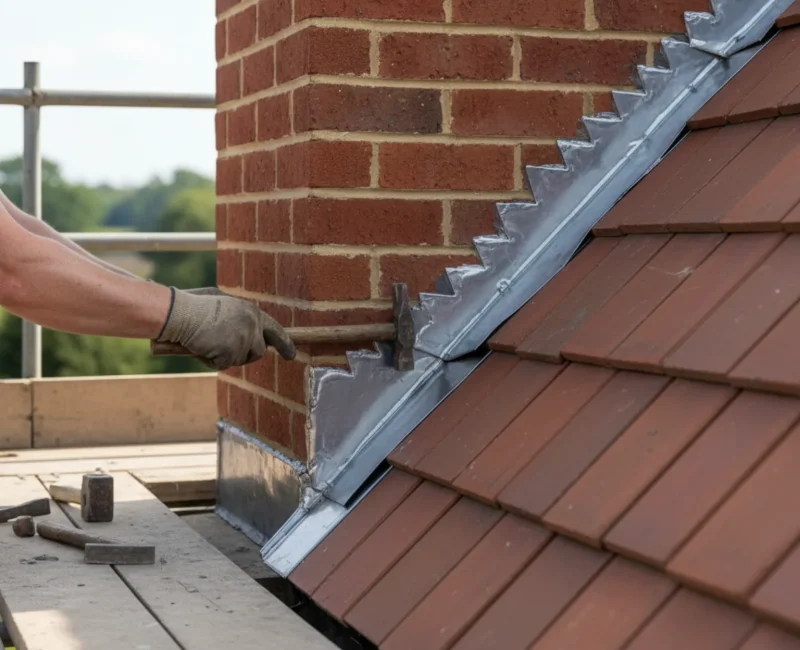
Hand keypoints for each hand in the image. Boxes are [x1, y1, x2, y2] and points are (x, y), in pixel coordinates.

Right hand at [157, 288, 295, 369]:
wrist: (180, 313)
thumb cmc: (196, 306)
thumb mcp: (224, 304)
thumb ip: (240, 317)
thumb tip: (248, 330)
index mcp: (252, 312)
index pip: (274, 330)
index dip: (284, 343)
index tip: (291, 355)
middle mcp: (252, 325)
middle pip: (259, 351)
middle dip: (245, 354)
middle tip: (226, 349)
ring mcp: (243, 339)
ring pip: (240, 360)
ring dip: (226, 356)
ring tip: (208, 341)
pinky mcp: (231, 352)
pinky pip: (222, 364)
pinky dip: (210, 360)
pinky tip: (201, 347)